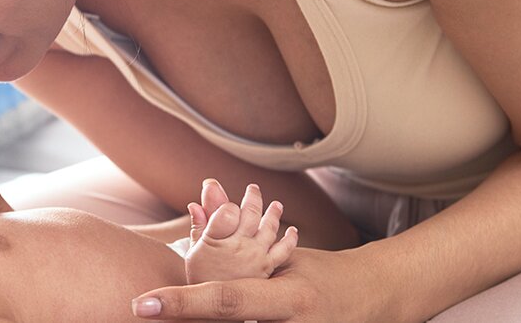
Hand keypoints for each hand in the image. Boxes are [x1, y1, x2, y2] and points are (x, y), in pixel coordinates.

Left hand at [132, 247, 392, 321]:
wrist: (379, 298)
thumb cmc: (323, 273)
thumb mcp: (286, 259)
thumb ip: (241, 249)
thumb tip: (196, 208)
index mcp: (290, 297)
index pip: (225, 300)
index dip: (181, 304)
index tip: (141, 303)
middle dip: (192, 322)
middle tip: (152, 314)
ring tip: (195, 317)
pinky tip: (221, 322)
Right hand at [184, 180, 297, 282]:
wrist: (215, 309)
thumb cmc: (201, 278)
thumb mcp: (194, 250)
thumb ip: (198, 225)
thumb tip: (195, 203)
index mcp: (214, 240)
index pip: (226, 210)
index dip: (227, 203)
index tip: (228, 203)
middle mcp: (236, 246)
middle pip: (250, 213)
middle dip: (252, 197)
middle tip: (253, 189)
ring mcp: (254, 257)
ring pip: (269, 226)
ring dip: (274, 212)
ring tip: (277, 205)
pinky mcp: (267, 268)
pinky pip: (284, 249)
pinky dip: (290, 238)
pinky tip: (292, 231)